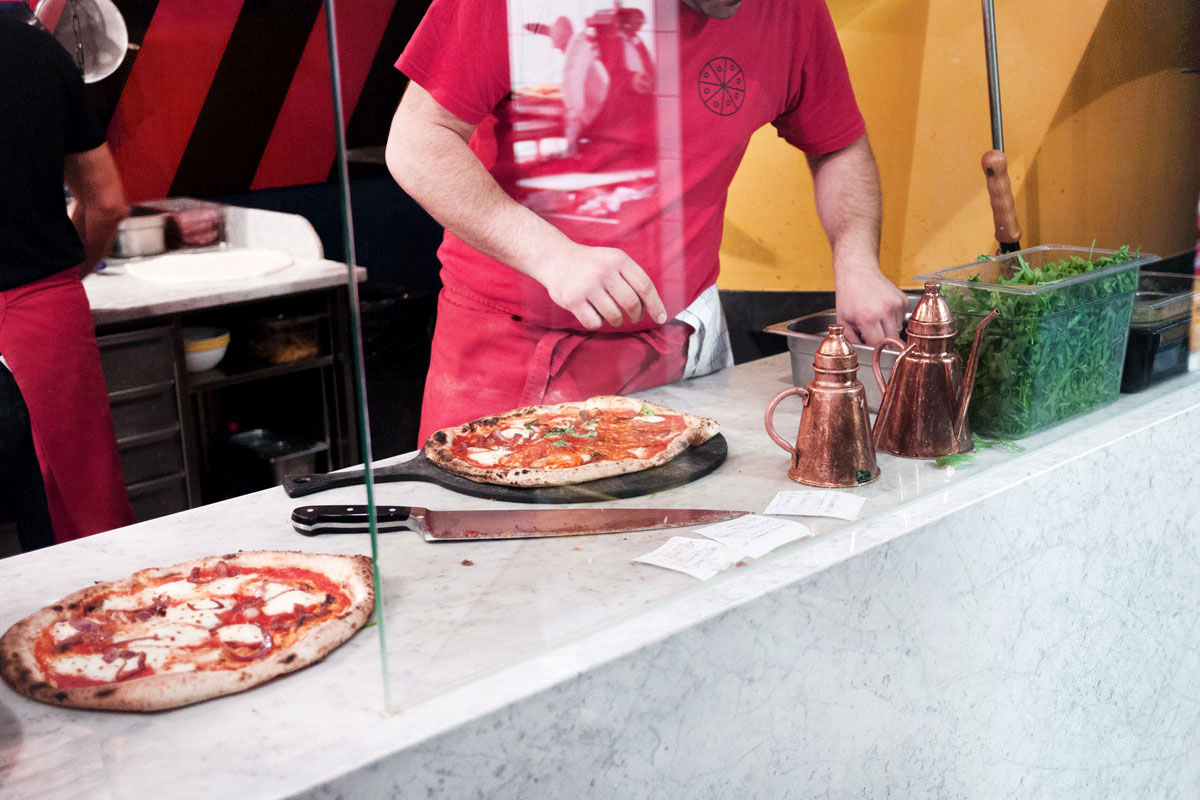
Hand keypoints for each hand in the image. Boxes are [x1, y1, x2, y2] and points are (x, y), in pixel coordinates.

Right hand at [535, 244, 667, 329]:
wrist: (556, 258)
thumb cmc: (591, 264)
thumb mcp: (613, 259)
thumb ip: (632, 277)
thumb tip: (653, 306)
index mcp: (618, 259)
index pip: (645, 286)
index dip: (656, 305)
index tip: (661, 318)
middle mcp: (604, 270)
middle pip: (631, 303)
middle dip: (636, 316)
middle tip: (634, 318)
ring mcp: (587, 285)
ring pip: (614, 316)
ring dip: (617, 321)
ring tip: (613, 317)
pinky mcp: (573, 300)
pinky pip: (595, 323)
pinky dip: (598, 324)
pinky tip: (595, 315)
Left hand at [834, 263, 906, 344]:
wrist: (858, 272)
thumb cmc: (848, 296)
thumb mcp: (843, 320)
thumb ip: (852, 341)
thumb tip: (865, 354)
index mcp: (869, 318)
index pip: (879, 345)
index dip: (875, 349)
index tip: (871, 348)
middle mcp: (886, 311)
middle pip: (892, 341)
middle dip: (883, 342)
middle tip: (873, 335)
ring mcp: (896, 305)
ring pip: (897, 330)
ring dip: (888, 329)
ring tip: (875, 317)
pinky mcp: (903, 300)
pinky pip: (901, 319)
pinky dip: (892, 319)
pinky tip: (882, 310)